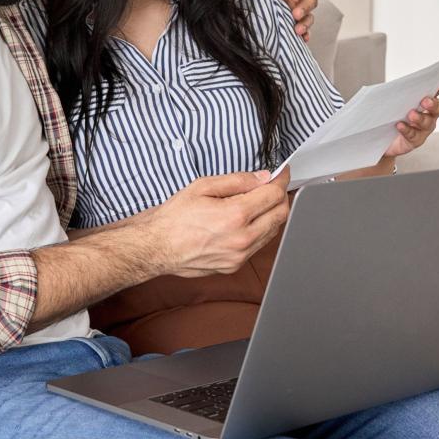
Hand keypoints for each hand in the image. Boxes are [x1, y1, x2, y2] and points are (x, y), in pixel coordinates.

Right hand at [146, 169, 290, 277]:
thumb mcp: (202, 187)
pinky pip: (259, 245)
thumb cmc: (174, 218)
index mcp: (235, 216)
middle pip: (281, 214)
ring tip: (258, 201)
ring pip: (273, 231)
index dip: (281, 179)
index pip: (274, 195)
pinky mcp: (235, 266)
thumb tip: (262, 178)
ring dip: (272, 213)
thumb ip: (237, 181)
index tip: (281, 172)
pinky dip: (260, 229)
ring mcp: (240, 256)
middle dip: (281, 196)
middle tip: (272, 185)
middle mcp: (242, 239)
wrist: (157, 247)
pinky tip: (248, 220)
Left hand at [245, 0, 317, 41]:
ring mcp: (291, 10)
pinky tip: (302, 39)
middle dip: (305, 7)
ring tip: (297, 30)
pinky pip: (301, 30)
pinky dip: (304, 35)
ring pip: (308, 15)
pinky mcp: (287, 24)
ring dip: (306, 23)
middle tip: (295, 14)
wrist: (235, 0)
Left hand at [383, 82, 438, 157]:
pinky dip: (407, 130)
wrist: (380, 137)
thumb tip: (392, 86)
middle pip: (438, 108)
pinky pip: (414, 136)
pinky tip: (400, 125)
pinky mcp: (414, 140)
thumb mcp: (390, 101)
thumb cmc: (388, 115)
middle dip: (433, 104)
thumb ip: (395, 93)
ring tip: (411, 114)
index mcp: (424, 102)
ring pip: (428, 123)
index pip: (435, 92)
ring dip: (420, 118)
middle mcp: (428, 114)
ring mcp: (423, 129)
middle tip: (425, 101)